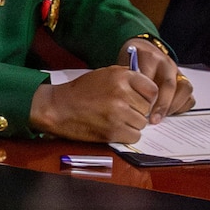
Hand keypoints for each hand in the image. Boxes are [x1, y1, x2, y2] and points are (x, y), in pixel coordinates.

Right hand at [28, 66, 159, 143]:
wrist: (57, 107)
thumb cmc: (80, 91)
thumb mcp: (104, 74)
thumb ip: (127, 77)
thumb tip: (148, 90)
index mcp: (121, 76)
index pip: (152, 90)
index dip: (147, 98)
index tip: (139, 101)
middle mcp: (122, 93)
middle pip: (147, 108)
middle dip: (137, 111)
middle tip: (122, 111)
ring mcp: (118, 113)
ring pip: (141, 123)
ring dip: (132, 124)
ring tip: (116, 119)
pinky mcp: (112, 131)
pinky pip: (134, 136)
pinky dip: (126, 135)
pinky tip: (115, 129)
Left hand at [119, 37, 194, 123]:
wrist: (142, 52)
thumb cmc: (130, 65)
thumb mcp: (123, 70)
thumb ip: (126, 84)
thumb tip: (128, 107)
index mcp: (148, 57)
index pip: (150, 78)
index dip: (146, 97)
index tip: (140, 111)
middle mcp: (166, 63)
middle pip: (169, 85)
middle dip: (162, 105)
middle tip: (153, 120)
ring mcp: (177, 71)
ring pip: (184, 89)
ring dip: (173, 106)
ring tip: (162, 118)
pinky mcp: (184, 81)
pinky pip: (189, 96)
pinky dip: (181, 107)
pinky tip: (169, 114)